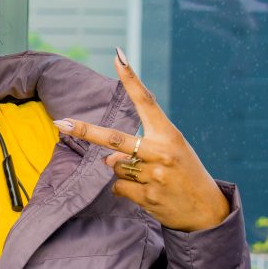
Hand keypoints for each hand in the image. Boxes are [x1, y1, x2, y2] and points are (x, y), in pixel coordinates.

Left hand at [53, 48, 229, 231]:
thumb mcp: (171, 151)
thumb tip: (107, 160)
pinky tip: (147, 193)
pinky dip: (126, 190)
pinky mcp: (147, 196)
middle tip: (60, 123)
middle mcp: (161, 151)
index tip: (118, 57)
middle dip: (84, 131)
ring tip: (150, 179)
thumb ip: (139, 149)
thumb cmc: (184, 174)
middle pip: (113, 138)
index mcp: (169, 134)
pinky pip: (118, 188)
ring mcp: (154, 174)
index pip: (146, 101)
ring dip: (123, 172)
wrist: (207, 211)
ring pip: (114, 167)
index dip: (131, 78)